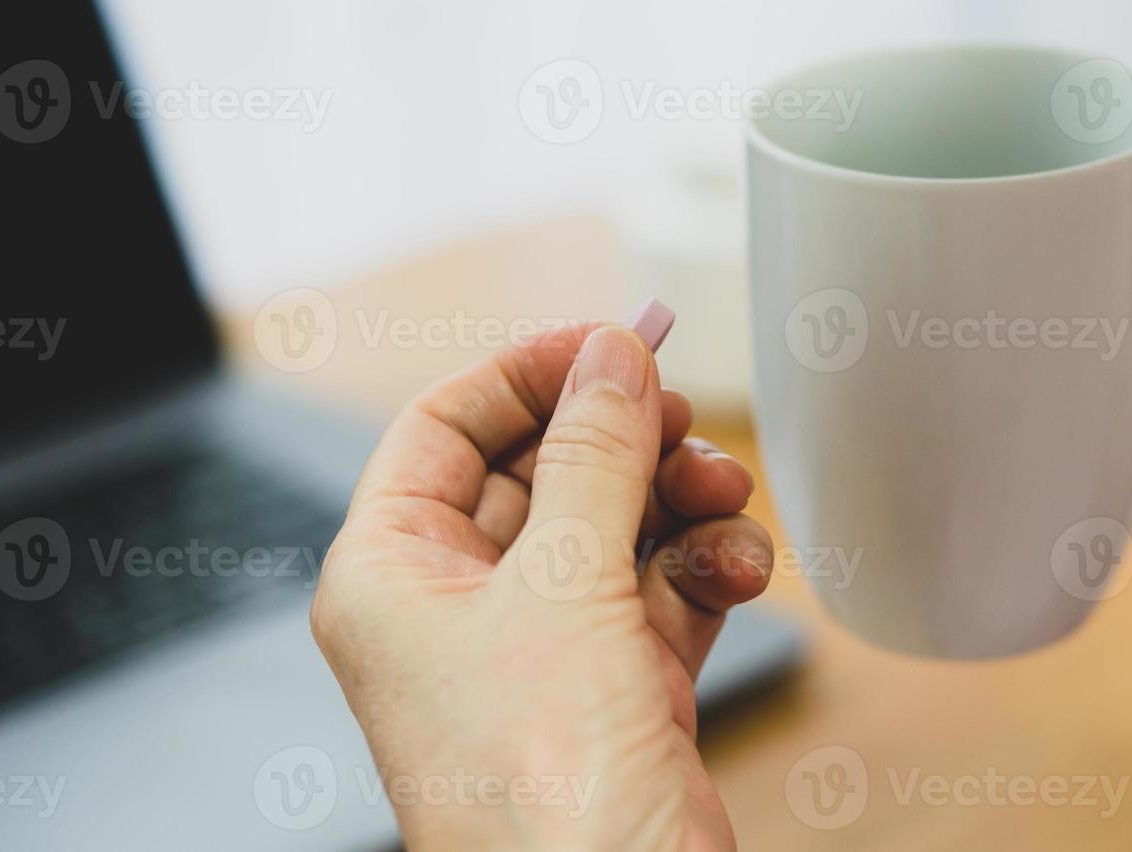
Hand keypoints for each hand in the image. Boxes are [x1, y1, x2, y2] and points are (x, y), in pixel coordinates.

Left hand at [310, 323, 772, 850]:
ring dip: (675, 504)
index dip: (523, 374)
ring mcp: (534, 654)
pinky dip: (702, 571)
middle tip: (679, 416)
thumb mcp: (565, 586)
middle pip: (538, 473)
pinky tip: (739, 569)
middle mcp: (453, 611)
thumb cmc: (543, 786)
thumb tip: (610, 357)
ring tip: (726, 498)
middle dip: (619, 442)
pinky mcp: (608, 692)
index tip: (605, 343)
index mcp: (392, 575)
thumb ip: (593, 456)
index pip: (441, 428)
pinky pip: (655, 594)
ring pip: (608, 530)